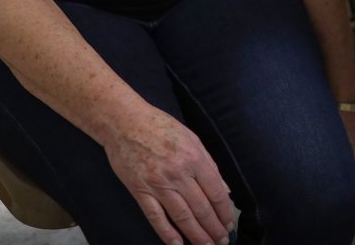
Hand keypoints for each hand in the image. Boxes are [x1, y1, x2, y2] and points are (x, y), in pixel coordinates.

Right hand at [103, 107, 234, 244]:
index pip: (215, 192)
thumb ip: (208, 164)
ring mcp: (158, 184)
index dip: (224, 212)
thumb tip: (224, 189)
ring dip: (197, 235)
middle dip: (214, 228)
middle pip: (201, 208)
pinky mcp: (140, 191)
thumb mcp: (191, 138)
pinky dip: (167, 234)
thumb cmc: (160, 126)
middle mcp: (178, 173)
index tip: (229, 223)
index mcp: (194, 157)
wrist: (124, 122)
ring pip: (182, 216)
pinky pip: (156, 217)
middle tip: (222, 241)